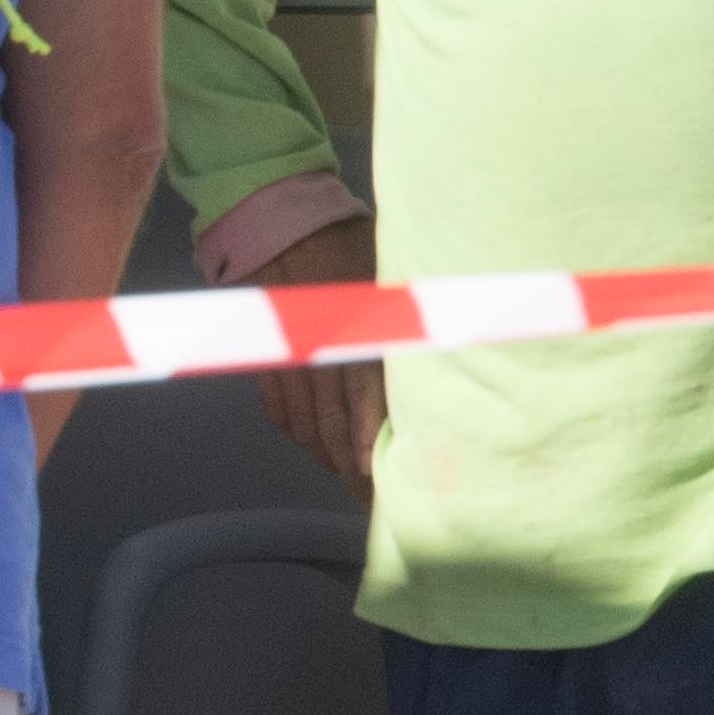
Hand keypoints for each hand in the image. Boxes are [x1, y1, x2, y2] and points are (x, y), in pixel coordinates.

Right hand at [245, 216, 383, 494]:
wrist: (275, 218)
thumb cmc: (342, 238)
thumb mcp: (389, 269)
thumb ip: (409, 314)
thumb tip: (446, 356)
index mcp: (354, 328)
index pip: (364, 403)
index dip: (369, 444)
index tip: (380, 476)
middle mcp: (319, 349)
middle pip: (332, 424)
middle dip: (349, 465)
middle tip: (368, 496)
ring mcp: (288, 355)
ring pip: (304, 423)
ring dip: (325, 453)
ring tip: (344, 478)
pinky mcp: (267, 355)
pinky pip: (279, 407)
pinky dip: (296, 430)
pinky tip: (313, 444)